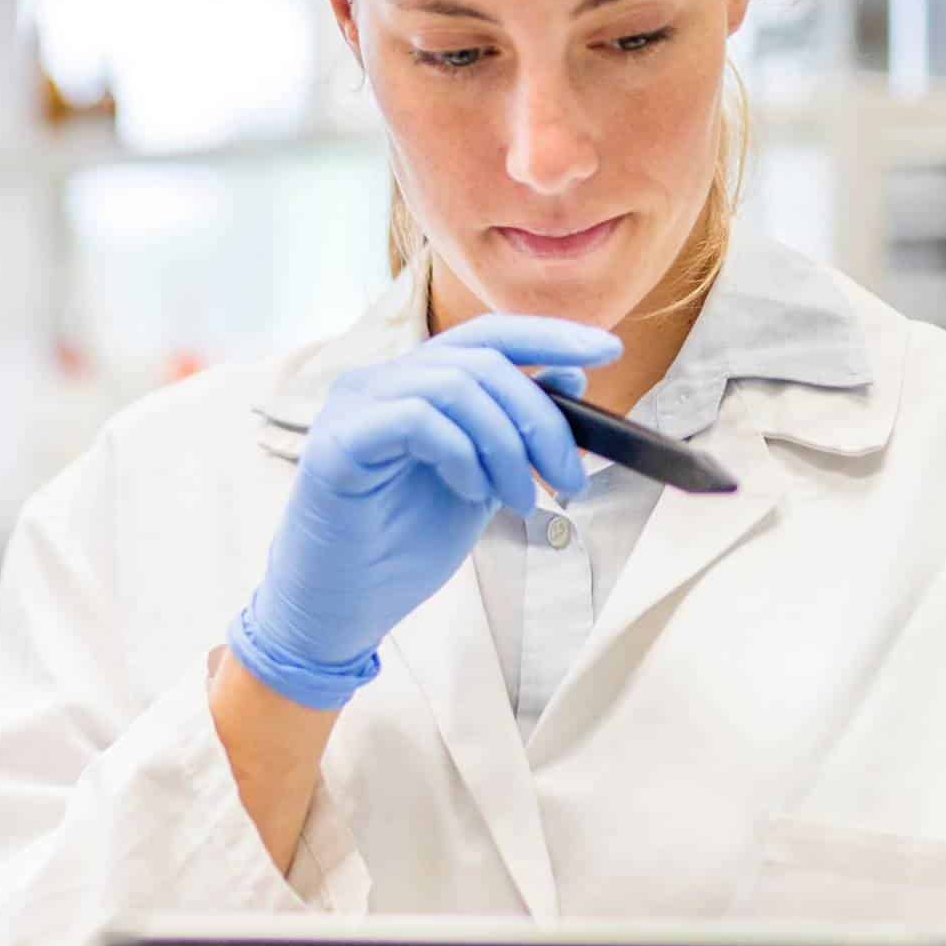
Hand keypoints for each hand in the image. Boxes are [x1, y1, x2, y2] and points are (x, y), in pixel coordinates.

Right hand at [228, 315, 619, 708]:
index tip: (610, 349)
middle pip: (481, 360)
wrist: (342, 610)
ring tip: (521, 500)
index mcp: (412, 384)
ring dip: (507, 445)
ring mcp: (352, 406)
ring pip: (454, 385)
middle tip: (569, 477)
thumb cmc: (401, 548)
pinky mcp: (335, 443)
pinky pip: (416, 418)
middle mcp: (378, 382)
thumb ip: (515, 431)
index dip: (550, 335)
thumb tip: (571, 376)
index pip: (486, 337)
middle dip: (540, 416)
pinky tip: (470, 492)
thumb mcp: (482, 481)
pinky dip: (461, 453)